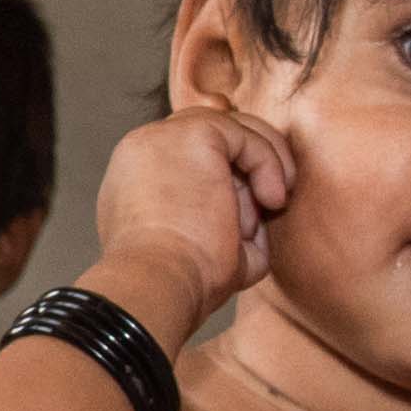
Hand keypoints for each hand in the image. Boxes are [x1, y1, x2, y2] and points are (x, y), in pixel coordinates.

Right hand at [83, 109, 294, 337]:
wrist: (159, 284)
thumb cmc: (181, 284)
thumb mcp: (204, 251)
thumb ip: (227, 223)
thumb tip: (262, 214)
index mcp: (134, 181)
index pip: (187, 158)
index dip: (228, 177)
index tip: (250, 215)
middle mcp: (143, 150)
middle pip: (208, 135)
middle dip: (248, 164)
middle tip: (272, 204)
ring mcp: (163, 136)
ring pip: (229, 126)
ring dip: (264, 161)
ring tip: (276, 204)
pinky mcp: (192, 133)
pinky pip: (243, 134)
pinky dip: (268, 163)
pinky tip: (272, 200)